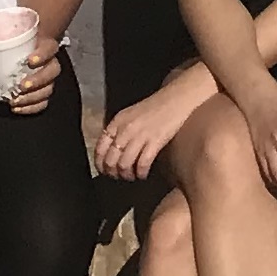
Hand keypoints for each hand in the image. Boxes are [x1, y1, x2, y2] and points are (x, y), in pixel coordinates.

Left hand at [0, 35, 63, 114]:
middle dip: (38, 80)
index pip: (49, 48)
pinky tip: (18, 108)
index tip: (30, 61)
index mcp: (43, 46)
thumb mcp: (1, 47)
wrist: (27, 49)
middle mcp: (49, 62)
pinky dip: (32, 107)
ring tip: (16, 101)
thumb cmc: (15, 47)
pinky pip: (44, 102)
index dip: (43, 55)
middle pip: (52, 71)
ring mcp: (48, 78)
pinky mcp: (44, 90)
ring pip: (49, 88)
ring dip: (33, 97)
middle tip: (22, 86)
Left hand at [91, 77, 206, 179]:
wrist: (177, 98)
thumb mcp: (130, 115)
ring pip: (124, 164)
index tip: (103, 171)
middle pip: (111, 159)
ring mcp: (141, 135)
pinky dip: (141, 173)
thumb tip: (112, 152)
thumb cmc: (155, 107)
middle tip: (118, 177)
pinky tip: (143, 174)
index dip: (99, 163)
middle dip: (113, 172)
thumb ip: (119, 130)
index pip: (100, 148)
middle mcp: (126, 128)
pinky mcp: (156, 141)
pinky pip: (143, 163)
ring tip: (131, 176)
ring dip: (126, 175)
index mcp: (118, 121)